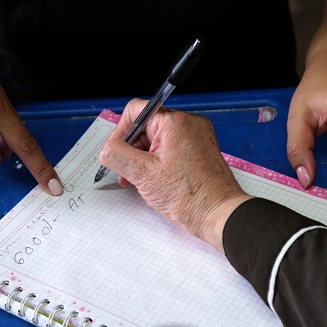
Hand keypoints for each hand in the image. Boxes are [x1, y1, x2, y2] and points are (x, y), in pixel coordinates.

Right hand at [99, 100, 252, 251]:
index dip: (120, 132)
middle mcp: (188, 125)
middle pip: (146, 128)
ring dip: (143, 160)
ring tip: (140, 182)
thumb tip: (107, 149)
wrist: (220, 215)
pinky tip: (155, 183)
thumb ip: (118, 155)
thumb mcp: (142, 174)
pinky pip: (171, 151)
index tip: (115, 153)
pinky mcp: (199, 153)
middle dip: (132, 151)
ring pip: (157, 141)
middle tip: (127, 174)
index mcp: (175, 122)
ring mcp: (196, 138)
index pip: (136, 111)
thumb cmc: (190, 196)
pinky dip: (158, 164)